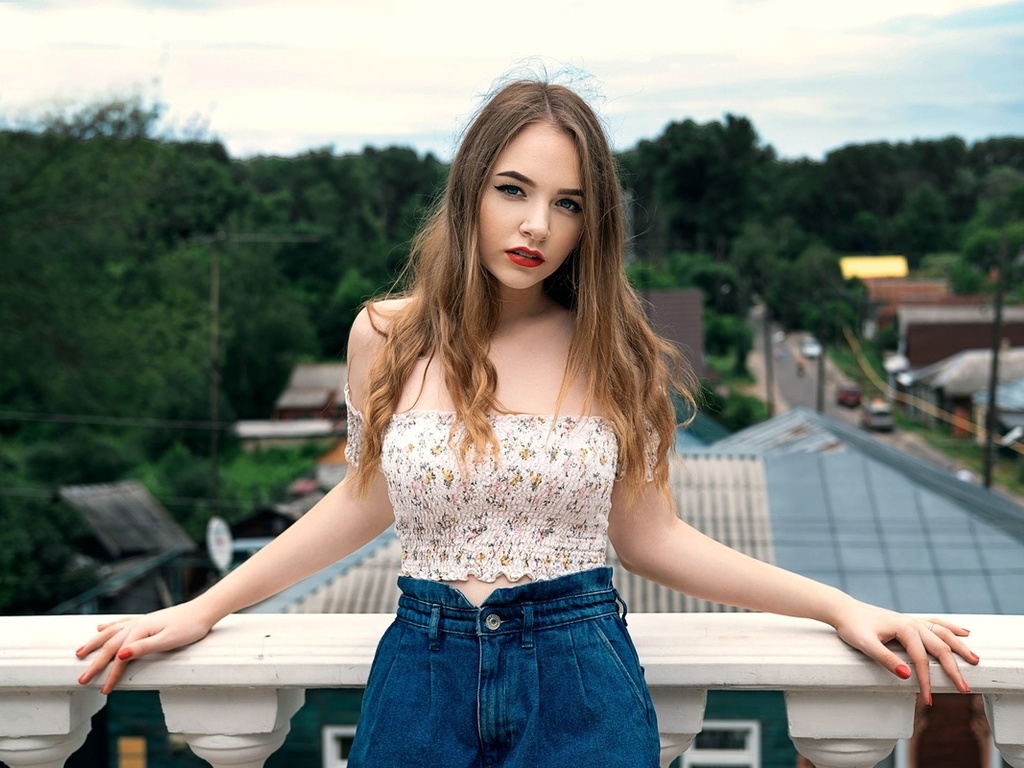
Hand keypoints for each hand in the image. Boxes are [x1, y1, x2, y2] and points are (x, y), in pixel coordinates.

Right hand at [75, 602, 215, 693]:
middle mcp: (136, 624)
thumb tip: (120, 655)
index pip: (120, 657)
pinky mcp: (146, 620)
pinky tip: (100, 628)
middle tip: (82, 679)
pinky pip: (120, 624)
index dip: (111, 675)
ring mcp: (141, 621)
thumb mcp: (168, 640)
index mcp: (140, 631)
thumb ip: (144, 647)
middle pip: (110, 645)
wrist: (203, 611)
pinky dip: (108, 628)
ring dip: (94, 643)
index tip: (103, 691)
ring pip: (110, 633)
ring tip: (79, 652)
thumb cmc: (189, 627)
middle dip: (95, 663)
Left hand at [833, 603, 979, 703]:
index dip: (926, 681)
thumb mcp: (865, 645)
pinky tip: (964, 632)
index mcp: (904, 629)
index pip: (921, 660)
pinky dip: (951, 628)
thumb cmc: (852, 627)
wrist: (844, 610)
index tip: (928, 699)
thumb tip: (908, 675)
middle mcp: (912, 623)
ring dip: (959, 647)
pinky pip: (935, 623)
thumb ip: (886, 660)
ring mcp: (912, 621)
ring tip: (975, 660)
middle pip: (939, 647)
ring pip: (943, 634)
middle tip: (964, 689)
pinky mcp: (909, 621)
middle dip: (953, 669)